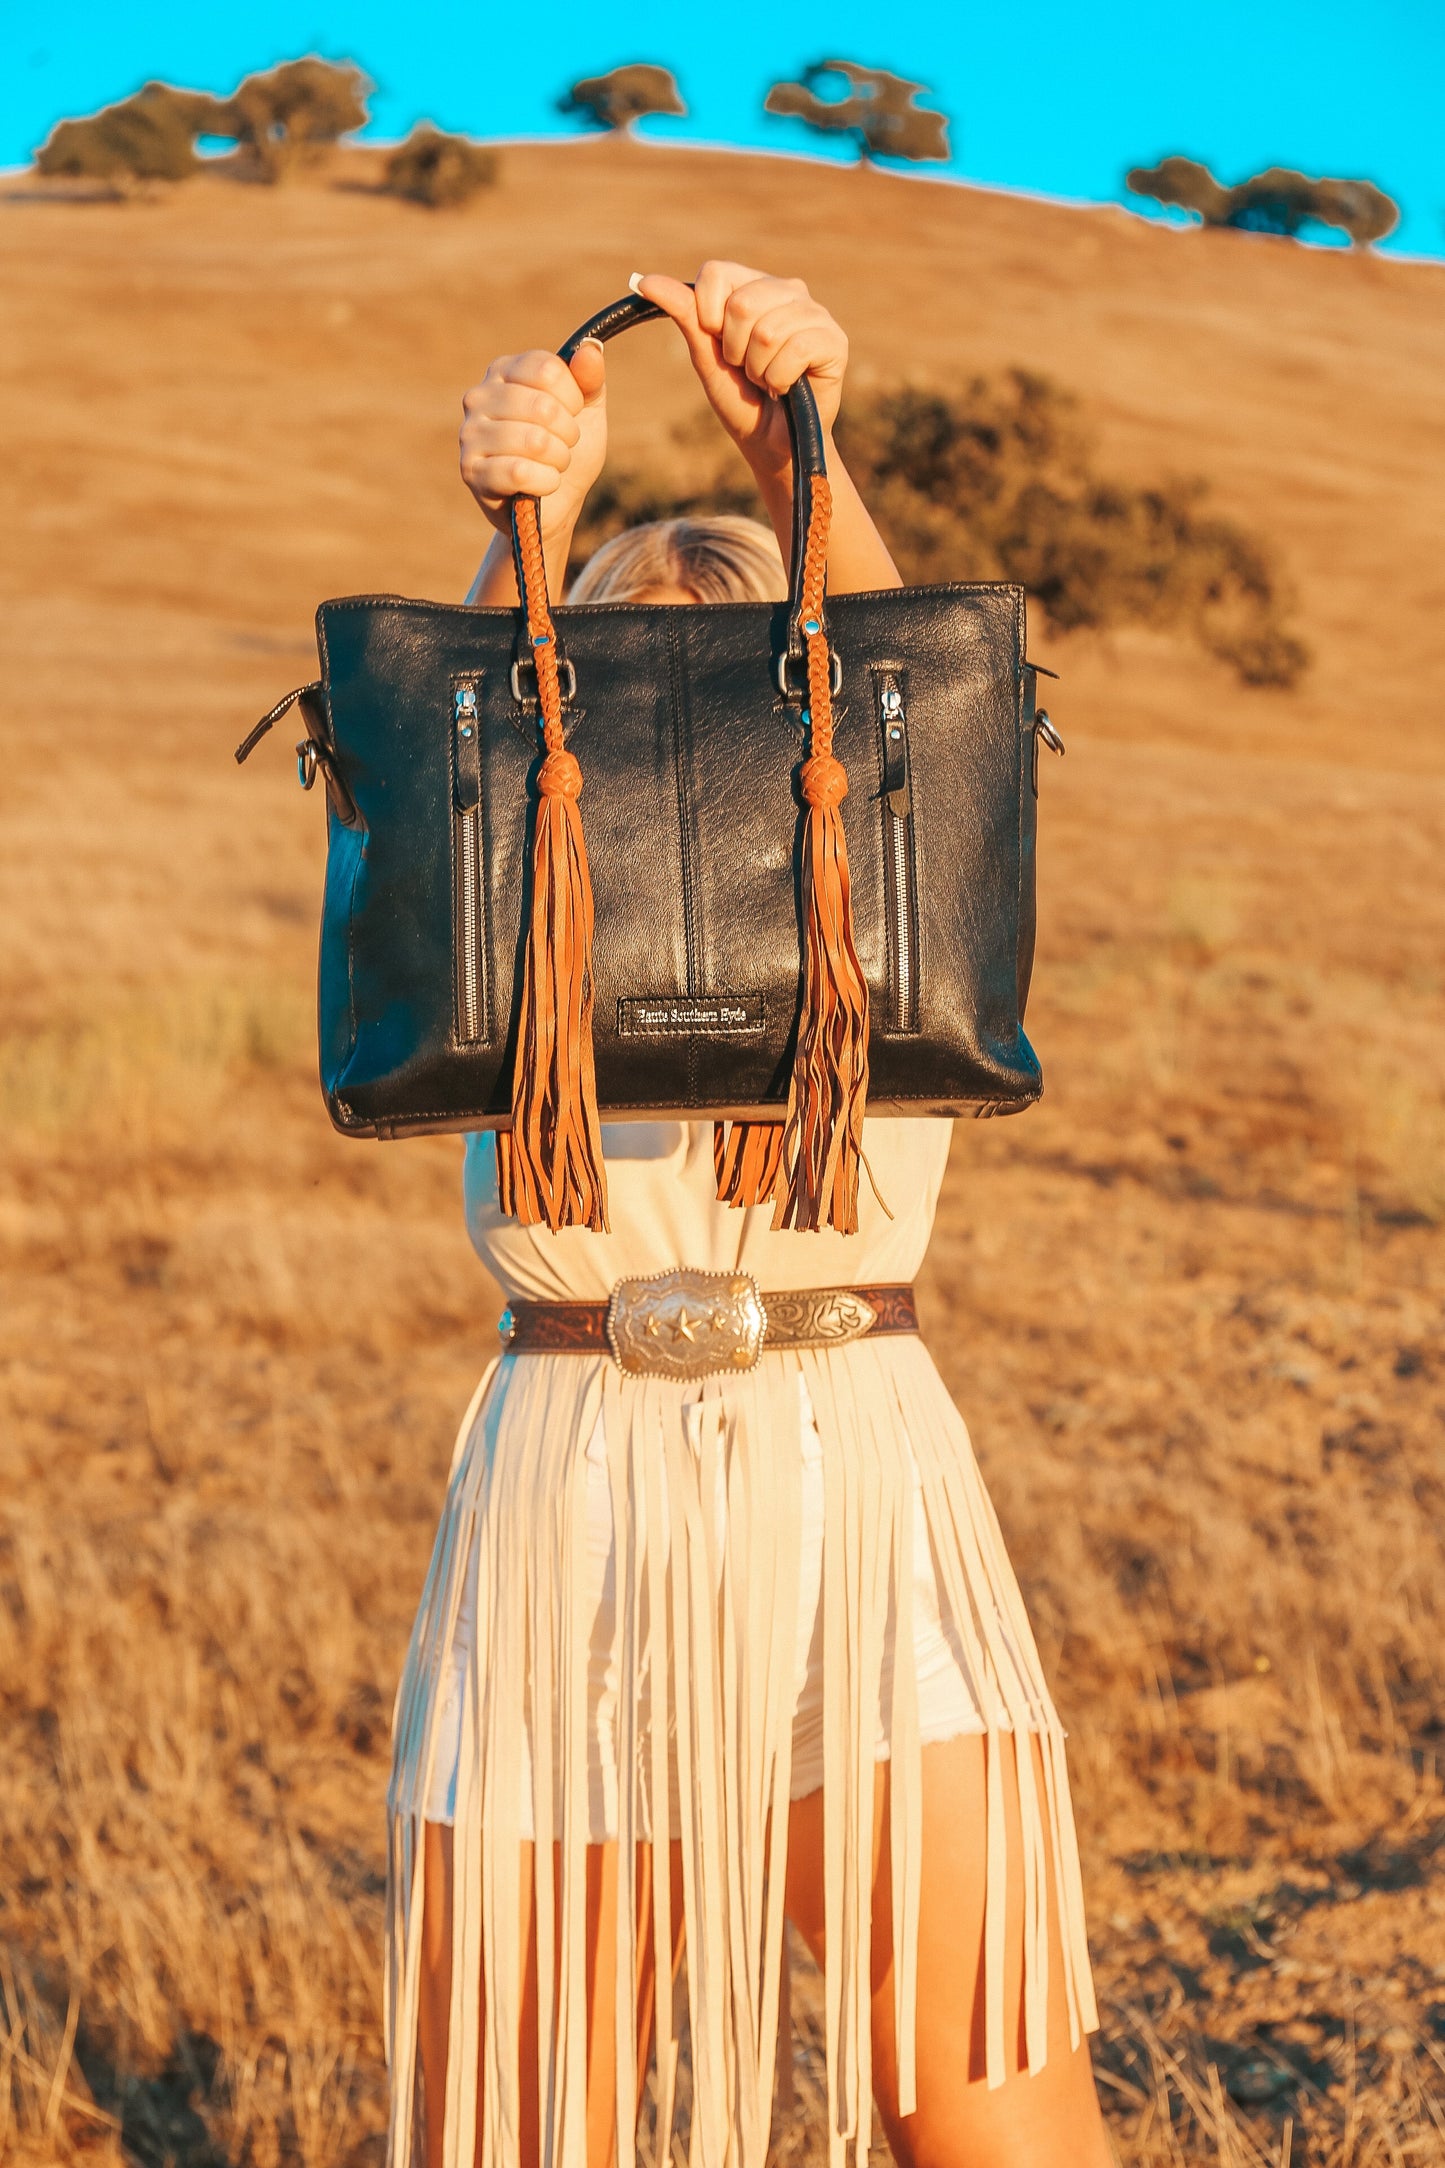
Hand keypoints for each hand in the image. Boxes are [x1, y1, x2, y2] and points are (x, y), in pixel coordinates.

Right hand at [459, 344, 605, 538]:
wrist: (554, 502)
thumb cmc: (565, 448)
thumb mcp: (587, 411)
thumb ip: (589, 380)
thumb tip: (590, 350)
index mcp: (503, 370)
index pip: (548, 369)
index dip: (573, 398)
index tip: (572, 413)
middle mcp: (479, 396)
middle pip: (542, 406)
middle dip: (569, 434)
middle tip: (565, 446)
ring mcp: (470, 434)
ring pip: (534, 441)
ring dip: (559, 459)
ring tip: (554, 465)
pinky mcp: (471, 472)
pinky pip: (520, 472)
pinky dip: (546, 482)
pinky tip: (543, 484)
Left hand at [634, 262, 847, 486]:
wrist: (772, 446)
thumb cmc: (741, 400)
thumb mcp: (706, 356)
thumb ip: (684, 314)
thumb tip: (644, 280)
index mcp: (754, 285)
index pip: (716, 272)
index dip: (707, 316)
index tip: (720, 347)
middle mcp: (787, 290)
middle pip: (741, 304)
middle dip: (735, 350)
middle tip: (749, 370)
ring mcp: (814, 313)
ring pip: (767, 331)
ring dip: (759, 370)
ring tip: (769, 380)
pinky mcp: (834, 339)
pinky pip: (795, 350)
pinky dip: (780, 380)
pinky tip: (788, 387)